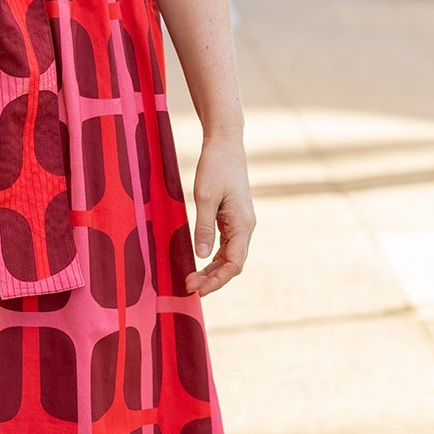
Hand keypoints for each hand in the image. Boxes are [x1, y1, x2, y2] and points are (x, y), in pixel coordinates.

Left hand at [184, 133, 254, 296]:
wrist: (225, 143)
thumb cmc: (215, 166)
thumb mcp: (205, 197)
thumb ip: (204, 227)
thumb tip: (201, 256)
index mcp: (243, 224)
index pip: (234, 264)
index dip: (217, 281)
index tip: (198, 290)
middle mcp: (246, 226)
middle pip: (233, 263)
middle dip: (212, 278)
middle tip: (188, 286)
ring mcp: (241, 222)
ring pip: (229, 255)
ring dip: (212, 269)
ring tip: (191, 278)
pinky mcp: (233, 216)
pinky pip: (226, 244)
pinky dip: (213, 256)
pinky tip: (200, 262)